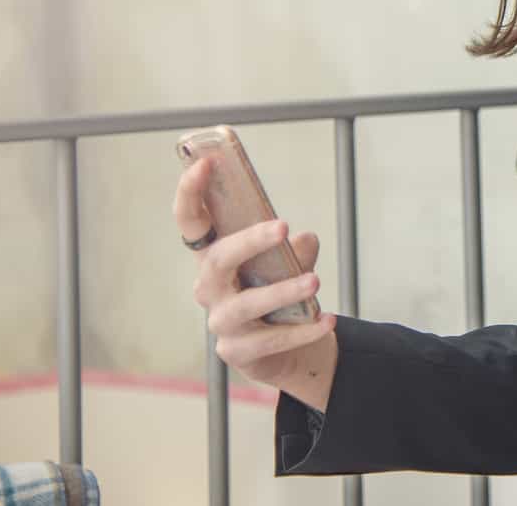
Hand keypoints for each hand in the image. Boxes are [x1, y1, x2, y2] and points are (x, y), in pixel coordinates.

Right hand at [174, 156, 337, 407]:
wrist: (283, 347)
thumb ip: (295, 249)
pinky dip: (302, 330)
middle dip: (248, 242)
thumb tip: (304, 239)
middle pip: (217, 261)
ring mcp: (221, 322)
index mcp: (215, 257)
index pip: (191, 223)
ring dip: (282, 291)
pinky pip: (270, 340)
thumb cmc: (277, 290)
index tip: (203, 164)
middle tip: (283, 225)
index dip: (190, 194)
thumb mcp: (288, 263)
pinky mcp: (238, 352)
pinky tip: (326, 320)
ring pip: (245, 305)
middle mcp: (210, 288)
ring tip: (314, 281)